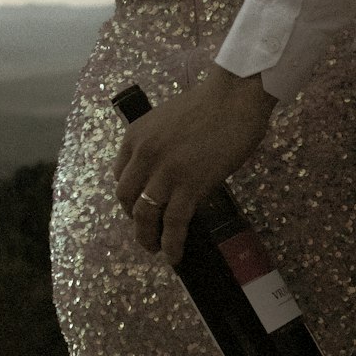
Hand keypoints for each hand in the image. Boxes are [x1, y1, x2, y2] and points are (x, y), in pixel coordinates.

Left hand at [114, 65, 274, 263]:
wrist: (234, 99)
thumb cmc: (211, 106)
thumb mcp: (168, 122)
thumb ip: (159, 147)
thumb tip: (167, 173)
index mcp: (135, 137)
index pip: (120, 176)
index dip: (128, 198)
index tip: (138, 208)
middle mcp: (143, 155)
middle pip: (127, 199)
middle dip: (134, 220)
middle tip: (146, 232)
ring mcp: (165, 172)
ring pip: (145, 215)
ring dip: (148, 238)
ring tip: (156, 250)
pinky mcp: (189, 186)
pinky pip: (173, 223)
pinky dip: (171, 243)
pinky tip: (174, 256)